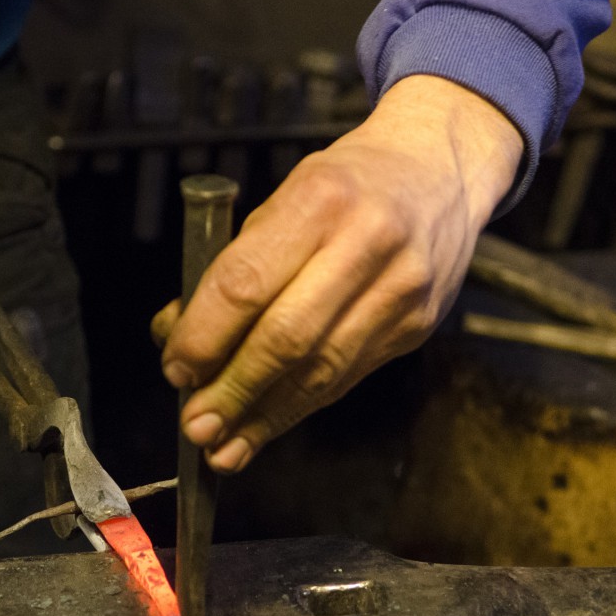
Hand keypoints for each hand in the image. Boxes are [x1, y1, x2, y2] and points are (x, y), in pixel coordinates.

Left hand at [152, 75, 521, 472]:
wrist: (439, 169)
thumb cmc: (348, 183)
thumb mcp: (285, 196)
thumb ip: (236, 264)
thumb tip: (180, 337)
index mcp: (319, 199)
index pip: (247, 283)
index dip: (204, 336)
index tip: (176, 368)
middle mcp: (366, 244)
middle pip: (286, 338)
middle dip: (233, 390)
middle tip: (195, 424)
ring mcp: (400, 290)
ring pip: (321, 371)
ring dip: (265, 416)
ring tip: (222, 446)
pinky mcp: (416, 326)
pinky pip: (346, 377)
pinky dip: (300, 407)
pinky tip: (266, 426)